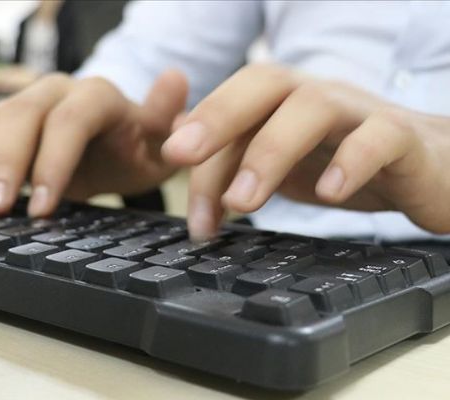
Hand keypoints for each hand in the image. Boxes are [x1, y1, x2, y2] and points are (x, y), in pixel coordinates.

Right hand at [0, 70, 187, 215]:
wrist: (112, 150)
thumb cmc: (135, 152)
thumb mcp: (160, 144)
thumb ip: (166, 116)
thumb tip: (176, 77)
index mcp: (99, 96)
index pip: (70, 120)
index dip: (52, 162)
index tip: (42, 208)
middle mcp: (58, 91)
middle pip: (22, 115)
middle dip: (6, 164)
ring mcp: (26, 101)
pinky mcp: (1, 116)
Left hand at [162, 64, 449, 238]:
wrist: (427, 168)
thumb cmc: (345, 161)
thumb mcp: (281, 160)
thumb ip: (234, 151)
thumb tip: (179, 146)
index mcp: (284, 102)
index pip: (232, 106)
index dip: (197, 132)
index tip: (169, 165)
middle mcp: (317, 97)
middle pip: (265, 84)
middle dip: (218, 117)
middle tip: (181, 157)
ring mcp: (361, 114)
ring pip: (314, 108)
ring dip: (271, 152)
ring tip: (242, 201)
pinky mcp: (404, 140)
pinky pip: (379, 139)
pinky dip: (351, 163)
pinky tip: (328, 195)